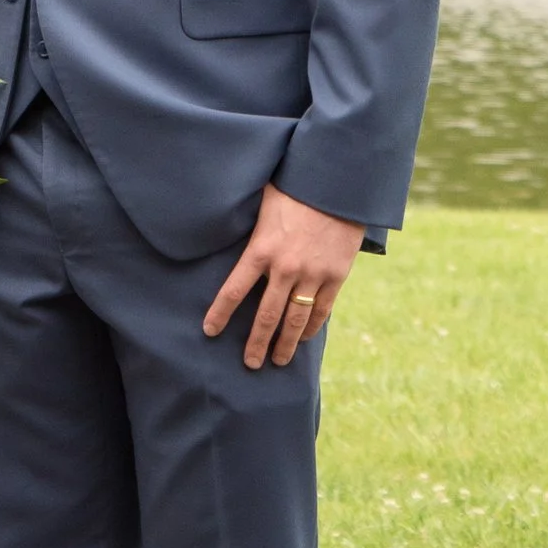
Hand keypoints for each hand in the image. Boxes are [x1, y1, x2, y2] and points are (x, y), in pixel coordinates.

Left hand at [203, 183, 362, 370]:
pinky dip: (311, 327)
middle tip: (250, 363)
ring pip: (295, 319)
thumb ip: (247, 223)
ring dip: (285, 344)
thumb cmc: (295, 187)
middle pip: (266, 316)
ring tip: (277, 361)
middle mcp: (285, 267)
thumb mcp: (262, 202)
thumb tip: (222, 220)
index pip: (233, 290)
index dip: (220, 314)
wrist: (338, 183)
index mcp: (261, 249)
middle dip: (256, 343)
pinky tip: (303, 338)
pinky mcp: (336, 276)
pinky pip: (321, 310)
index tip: (209, 331)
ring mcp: (312, 274)